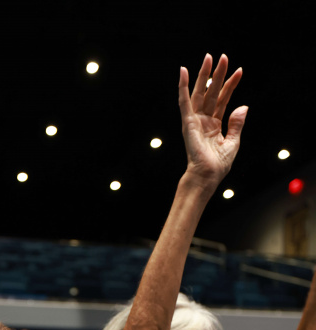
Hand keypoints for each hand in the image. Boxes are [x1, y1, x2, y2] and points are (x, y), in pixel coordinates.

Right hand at [180, 54, 246, 187]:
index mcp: (214, 124)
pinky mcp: (188, 122)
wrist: (207, 176)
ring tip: (209, 57)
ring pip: (199, 92)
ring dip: (203, 75)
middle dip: (218, 74)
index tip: (239, 71)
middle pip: (211, 92)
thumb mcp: (233, 142)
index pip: (223, 99)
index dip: (231, 85)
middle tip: (223, 57)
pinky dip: (183, 86)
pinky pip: (184, 101)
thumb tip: (244, 106)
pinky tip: (183, 71)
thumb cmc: (218, 165)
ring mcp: (195, 120)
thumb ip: (237, 124)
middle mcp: (203, 120)